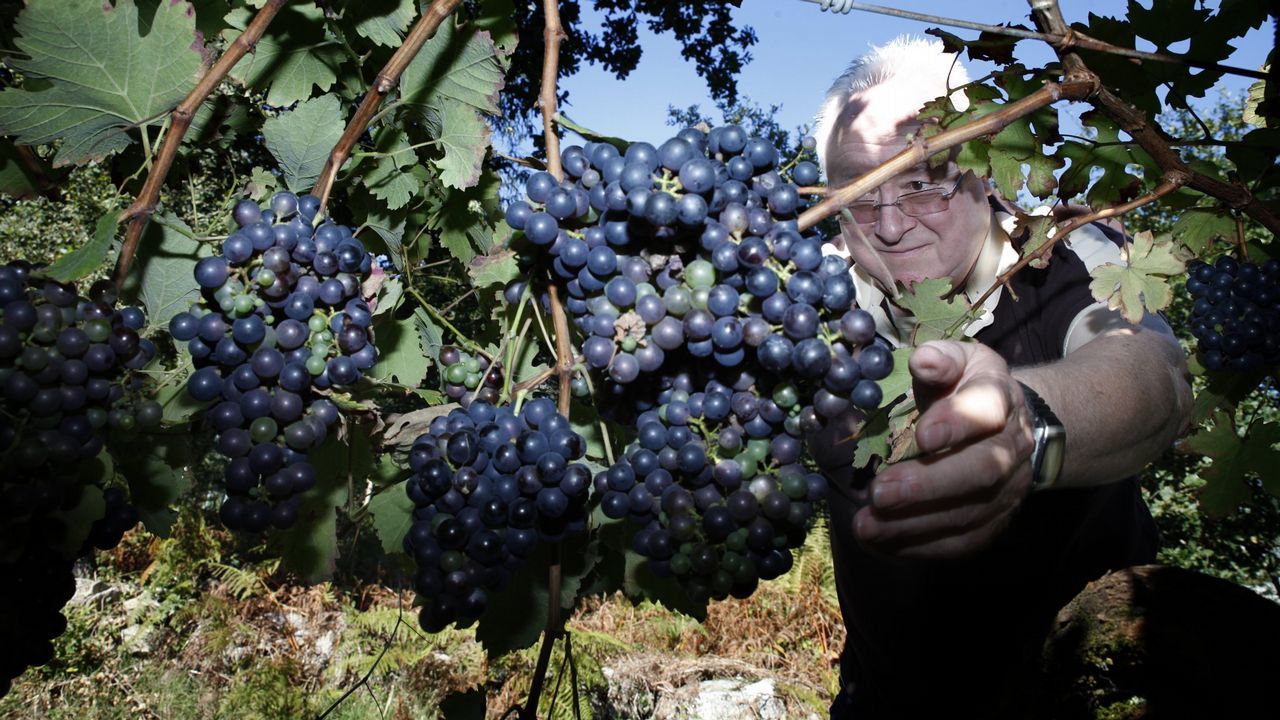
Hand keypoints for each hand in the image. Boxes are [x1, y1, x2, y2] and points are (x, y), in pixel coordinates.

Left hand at [853, 340, 1035, 558]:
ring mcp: (1007, 488)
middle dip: (928, 485)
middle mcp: (1010, 446)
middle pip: (982, 470)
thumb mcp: (958, 361)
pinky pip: (963, 542)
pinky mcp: (995, 520)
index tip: (921, 435)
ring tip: (867, 525)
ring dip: (915, 524)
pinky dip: (921, 547)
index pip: (987, 409)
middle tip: (879, 493)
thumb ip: (940, 360)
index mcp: (998, 397)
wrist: (1011, 423)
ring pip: (969, 513)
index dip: (957, 422)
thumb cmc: (966, 388)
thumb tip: (924, 361)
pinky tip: (882, 543)